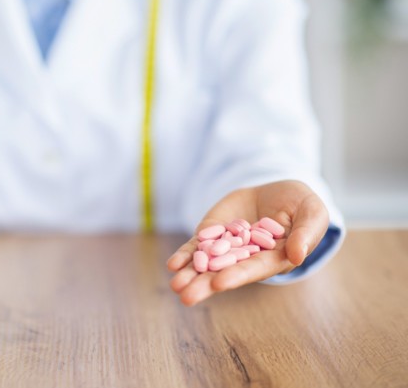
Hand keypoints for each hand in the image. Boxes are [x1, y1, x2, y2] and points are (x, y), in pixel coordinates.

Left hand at [166, 180, 328, 305]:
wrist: (276, 190)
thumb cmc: (301, 204)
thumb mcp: (312, 212)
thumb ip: (307, 233)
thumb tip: (298, 256)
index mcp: (274, 258)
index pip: (254, 268)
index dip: (237, 275)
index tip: (219, 283)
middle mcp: (247, 257)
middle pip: (225, 272)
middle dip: (205, 284)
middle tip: (186, 296)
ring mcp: (227, 246)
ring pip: (206, 263)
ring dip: (190, 275)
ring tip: (176, 285)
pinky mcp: (213, 233)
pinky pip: (196, 246)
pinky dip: (185, 255)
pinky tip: (173, 265)